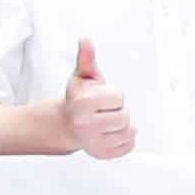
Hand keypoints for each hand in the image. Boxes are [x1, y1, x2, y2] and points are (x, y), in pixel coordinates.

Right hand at [61, 40, 136, 160]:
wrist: (65, 124)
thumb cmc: (78, 99)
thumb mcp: (82, 76)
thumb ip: (86, 58)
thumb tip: (85, 40)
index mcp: (83, 103)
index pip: (119, 98)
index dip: (114, 96)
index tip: (101, 98)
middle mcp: (86, 125)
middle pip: (125, 117)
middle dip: (118, 111)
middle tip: (104, 111)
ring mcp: (93, 142)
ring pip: (129, 132)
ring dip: (123, 126)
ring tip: (107, 122)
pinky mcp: (101, 154)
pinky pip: (129, 146)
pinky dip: (125, 140)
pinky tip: (110, 133)